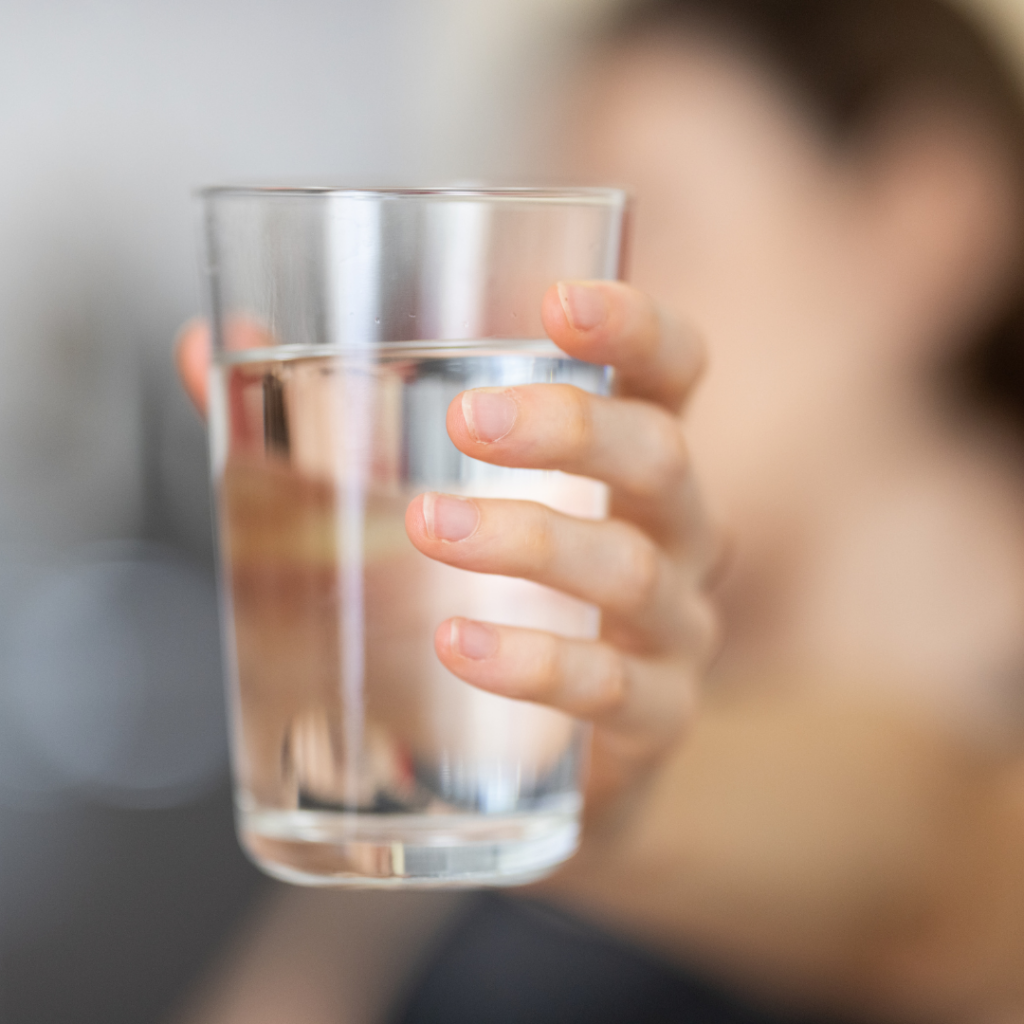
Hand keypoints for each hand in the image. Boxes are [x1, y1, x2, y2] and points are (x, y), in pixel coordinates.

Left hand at [176, 282, 719, 818]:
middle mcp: (673, 530)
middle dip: (570, 428)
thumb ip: (315, 424)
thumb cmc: (484, 593)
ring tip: (426, 527)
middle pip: (660, 456)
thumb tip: (205, 346)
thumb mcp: (415, 495)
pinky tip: (458, 643)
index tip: (557, 303)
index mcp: (627, 457)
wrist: (537, 755)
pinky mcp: (656, 714)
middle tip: (470, 422)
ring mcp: (674, 625)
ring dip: (530, 540)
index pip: (673, 369)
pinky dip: (535, 662)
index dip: (637, 327)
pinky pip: (611, 687)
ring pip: (630, 568)